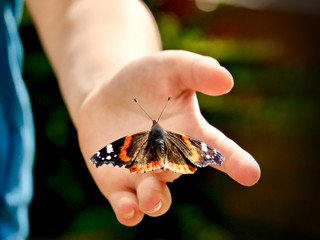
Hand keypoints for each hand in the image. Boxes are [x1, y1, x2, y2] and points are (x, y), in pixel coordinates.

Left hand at [77, 50, 259, 225]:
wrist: (109, 96)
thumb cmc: (146, 80)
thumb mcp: (171, 66)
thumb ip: (197, 70)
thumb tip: (226, 81)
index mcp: (190, 134)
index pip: (218, 150)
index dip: (236, 162)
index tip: (251, 174)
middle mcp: (171, 160)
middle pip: (181, 173)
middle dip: (176, 171)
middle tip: (165, 161)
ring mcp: (145, 175)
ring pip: (157, 199)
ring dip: (156, 200)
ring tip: (149, 195)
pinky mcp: (119, 185)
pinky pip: (128, 207)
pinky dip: (130, 211)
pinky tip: (127, 208)